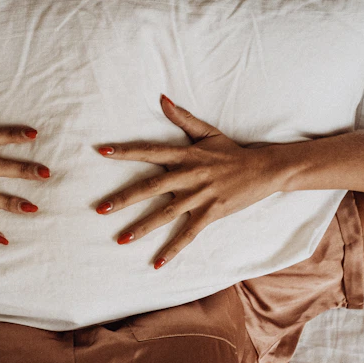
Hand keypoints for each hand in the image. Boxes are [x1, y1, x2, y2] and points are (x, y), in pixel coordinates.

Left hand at [94, 95, 271, 267]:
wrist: (263, 169)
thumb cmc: (231, 152)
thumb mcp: (207, 132)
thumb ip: (182, 118)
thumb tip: (162, 98)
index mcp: (185, 155)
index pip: (149, 151)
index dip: (125, 151)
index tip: (102, 152)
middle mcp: (188, 176)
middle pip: (150, 187)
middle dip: (124, 198)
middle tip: (100, 208)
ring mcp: (199, 196)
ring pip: (165, 214)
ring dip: (142, 228)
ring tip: (120, 240)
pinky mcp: (210, 213)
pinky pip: (188, 235)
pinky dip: (173, 250)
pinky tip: (157, 264)